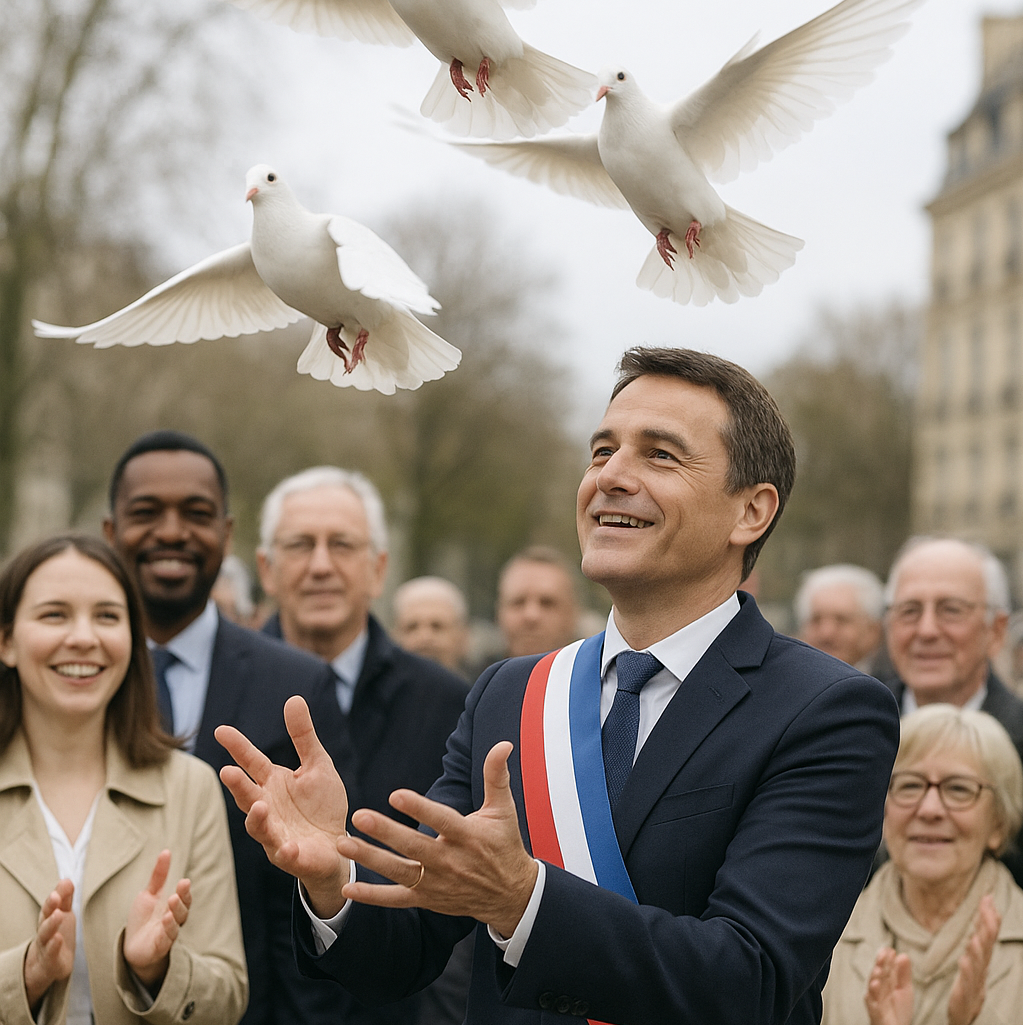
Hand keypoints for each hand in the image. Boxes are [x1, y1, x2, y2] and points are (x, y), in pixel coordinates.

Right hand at [23, 879, 74, 1010]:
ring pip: (45, 935)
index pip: (52, 905)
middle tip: (55, 896)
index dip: (58, 894)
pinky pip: (51, 953)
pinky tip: (57, 938)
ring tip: (58, 914)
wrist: (46, 966)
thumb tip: (67, 879)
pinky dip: (54, 946)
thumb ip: (66, 899)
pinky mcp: (51, 961)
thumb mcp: (63, 915)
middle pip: (45, 917)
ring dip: (51, 924)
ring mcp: (46, 946)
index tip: (65, 883)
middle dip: (50, 906)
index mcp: (49, 918)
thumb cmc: (57, 936)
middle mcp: (45, 931)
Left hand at [122, 850, 190, 990]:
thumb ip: (158, 876)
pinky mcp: (159, 946)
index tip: (184, 880)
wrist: (132, 947)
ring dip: (176, 911)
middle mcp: (174, 919)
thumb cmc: (144, 919)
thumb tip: (166, 851)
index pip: (184, 897)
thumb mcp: (149, 894)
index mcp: (173, 906)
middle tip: (182, 884)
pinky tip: (166, 919)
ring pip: (177, 922)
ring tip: (173, 899)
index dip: (185, 889)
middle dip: (184, 896)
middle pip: (184, 908)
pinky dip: (168, 928)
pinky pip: (167, 937)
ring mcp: (167, 933)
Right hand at [216, 695, 349, 916]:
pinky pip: (284, 854)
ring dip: (257, 818)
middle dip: (237, 786)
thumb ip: (303, 736)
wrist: (338, 845)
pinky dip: (285, 851)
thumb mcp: (317, 764)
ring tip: (261, 806)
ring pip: (259, 827)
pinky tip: (290, 846)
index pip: (251, 762)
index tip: (221, 730)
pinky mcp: (290, 856)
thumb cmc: (322, 805)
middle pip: (247, 795)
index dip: (237, 747)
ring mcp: (275, 833)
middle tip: (227, 772)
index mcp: (273, 783)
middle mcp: (267, 807)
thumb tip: (293, 698)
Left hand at [338, 741, 537, 937]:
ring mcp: (436, 883)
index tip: (395, 794)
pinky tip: (348, 889)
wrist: (510, 895)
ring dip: (370, 859)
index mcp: (468, 836)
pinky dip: (373, 897)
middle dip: (386, 832)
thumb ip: (496, 775)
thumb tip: (503, 744)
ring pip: (399, 872)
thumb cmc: (504, 844)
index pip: (441, 820)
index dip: (419, 808)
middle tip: (359, 816)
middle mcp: (450, 861)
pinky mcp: (427, 899)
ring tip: (343, 842)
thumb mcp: (504, 809)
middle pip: (413, 846)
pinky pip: (397, 899)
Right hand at [864, 947, 912, 1024]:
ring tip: (878, 969)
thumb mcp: (905, 990)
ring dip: (875, 977)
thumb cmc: (899, 1011)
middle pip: (879, 975)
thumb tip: (903, 955)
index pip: (886, 969)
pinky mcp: (876, 1013)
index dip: (887, 960)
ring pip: (874, 987)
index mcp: (886, 983)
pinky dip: (873, 994)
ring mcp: (876, 1001)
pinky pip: (873, 1003)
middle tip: (883, 954)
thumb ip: (903, 973)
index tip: (890, 950)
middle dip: (880, 965)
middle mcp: (879, 990)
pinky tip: (875, 985)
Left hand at [948, 893, 999, 1024]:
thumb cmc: (966, 992)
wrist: (962, 1021)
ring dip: (979, 948)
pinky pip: (967, 983)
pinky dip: (967, 970)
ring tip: (976, 931)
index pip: (986, 937)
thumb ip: (974, 947)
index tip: (988, 897)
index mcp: (980, 964)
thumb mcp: (970, 967)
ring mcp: (974, 986)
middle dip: (988, 927)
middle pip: (986, 947)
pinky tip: (964, 959)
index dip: (988, 918)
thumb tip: (978, 926)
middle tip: (987, 906)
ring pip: (979, 965)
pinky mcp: (964, 999)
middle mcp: (980, 973)